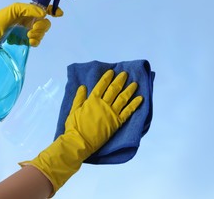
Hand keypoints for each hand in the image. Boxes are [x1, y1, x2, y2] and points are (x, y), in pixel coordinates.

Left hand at [0, 3, 62, 75]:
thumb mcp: (8, 14)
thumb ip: (25, 10)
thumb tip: (42, 13)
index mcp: (22, 11)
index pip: (40, 8)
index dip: (51, 9)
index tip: (59, 14)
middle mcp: (25, 20)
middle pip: (43, 21)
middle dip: (42, 26)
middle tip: (32, 31)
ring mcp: (24, 31)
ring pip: (40, 32)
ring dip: (38, 35)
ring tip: (28, 38)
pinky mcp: (22, 42)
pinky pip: (35, 41)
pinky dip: (35, 41)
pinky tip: (28, 43)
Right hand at [20, 70, 142, 196]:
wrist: (79, 142)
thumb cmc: (74, 127)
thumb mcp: (73, 110)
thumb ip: (79, 98)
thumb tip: (82, 87)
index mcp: (92, 100)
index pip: (101, 85)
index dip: (107, 78)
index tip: (112, 72)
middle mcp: (103, 104)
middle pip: (114, 89)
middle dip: (120, 80)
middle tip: (125, 74)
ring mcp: (111, 113)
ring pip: (123, 98)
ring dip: (129, 90)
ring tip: (135, 84)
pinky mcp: (117, 122)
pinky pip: (128, 111)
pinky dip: (134, 104)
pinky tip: (140, 98)